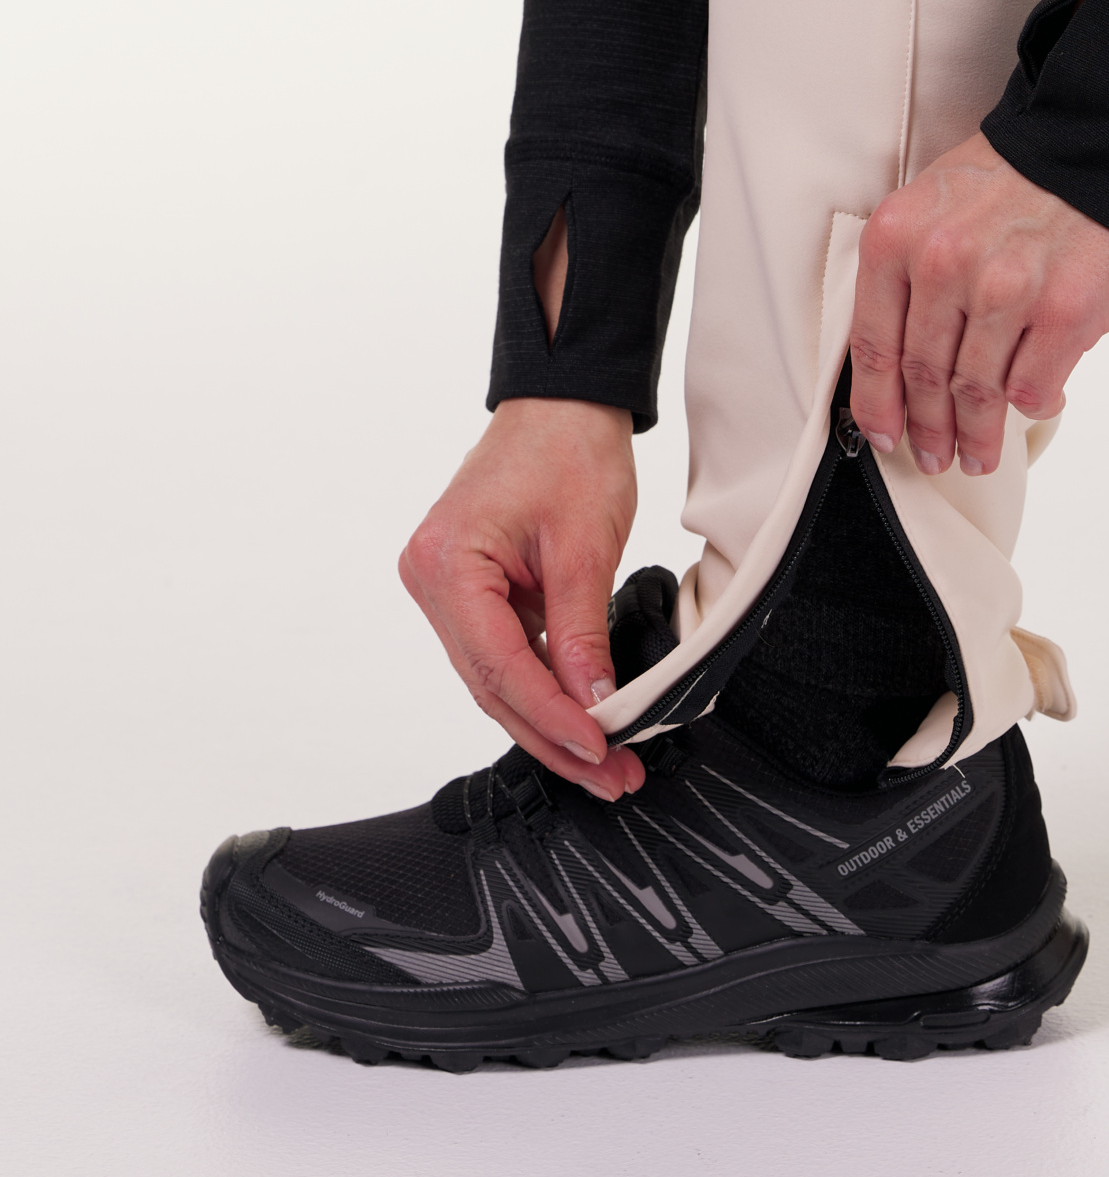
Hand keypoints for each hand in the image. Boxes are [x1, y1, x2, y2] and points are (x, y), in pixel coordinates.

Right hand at [400, 397, 643, 798]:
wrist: (564, 402)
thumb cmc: (568, 449)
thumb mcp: (585, 547)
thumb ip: (582, 634)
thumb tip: (592, 704)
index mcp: (448, 563)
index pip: (499, 664)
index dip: (551, 716)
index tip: (598, 749)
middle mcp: (431, 578)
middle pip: (490, 683)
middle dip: (553, 734)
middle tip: (609, 774)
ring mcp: (445, 586)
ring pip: (495, 676)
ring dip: (549, 718)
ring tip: (604, 758)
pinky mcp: (469, 589)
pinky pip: (502, 652)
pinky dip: (542, 684)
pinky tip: (580, 717)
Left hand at [849, 132, 1108, 474]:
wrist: (1093, 141)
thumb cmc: (1013, 176)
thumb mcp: (931, 208)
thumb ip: (909, 280)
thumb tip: (903, 365)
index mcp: (897, 239)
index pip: (873, 344)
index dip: (876, 403)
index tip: (883, 433)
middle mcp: (943, 265)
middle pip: (923, 375)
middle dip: (928, 428)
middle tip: (933, 453)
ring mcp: (1004, 290)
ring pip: (975, 390)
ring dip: (975, 433)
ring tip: (975, 453)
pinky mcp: (1062, 311)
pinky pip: (1030, 385)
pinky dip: (1027, 406)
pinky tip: (1025, 411)